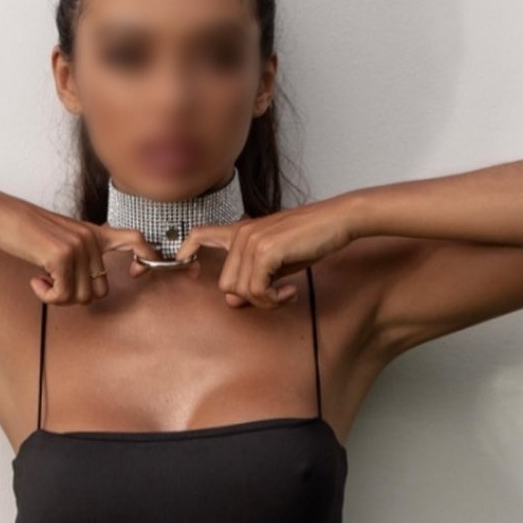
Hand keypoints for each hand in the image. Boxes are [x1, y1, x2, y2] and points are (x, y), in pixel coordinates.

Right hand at [0, 189, 162, 303]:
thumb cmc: (25, 229)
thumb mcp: (62, 237)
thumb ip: (82, 254)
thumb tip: (93, 285)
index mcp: (94, 233)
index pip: (137, 240)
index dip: (148, 259)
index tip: (136, 274)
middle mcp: (91, 239)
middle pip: (99, 291)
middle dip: (75, 296)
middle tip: (54, 285)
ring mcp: (78, 247)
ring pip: (82, 297)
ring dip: (59, 298)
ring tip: (42, 280)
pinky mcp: (61, 256)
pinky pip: (63, 295)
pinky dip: (48, 296)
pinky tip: (35, 281)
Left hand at [172, 198, 355, 307]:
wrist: (336, 221)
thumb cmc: (309, 240)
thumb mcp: (275, 264)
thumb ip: (251, 280)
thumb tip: (231, 301)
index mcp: (240, 232)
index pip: (198, 235)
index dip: (186, 254)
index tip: (192, 271)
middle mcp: (241, 234)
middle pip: (226, 284)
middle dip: (251, 298)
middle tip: (276, 295)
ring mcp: (251, 241)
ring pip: (240, 291)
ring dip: (265, 301)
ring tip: (285, 293)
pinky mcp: (265, 251)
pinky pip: (256, 291)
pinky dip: (273, 300)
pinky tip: (290, 292)